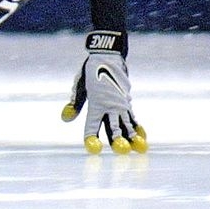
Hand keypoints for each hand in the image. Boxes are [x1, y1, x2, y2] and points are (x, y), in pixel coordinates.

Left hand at [61, 30, 147, 153]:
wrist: (108, 57)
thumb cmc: (90, 71)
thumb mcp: (79, 85)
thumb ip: (75, 104)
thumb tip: (65, 119)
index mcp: (95, 102)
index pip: (92, 123)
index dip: (90, 136)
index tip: (91, 147)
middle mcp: (109, 105)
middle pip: (114, 125)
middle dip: (117, 139)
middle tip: (121, 151)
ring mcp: (120, 104)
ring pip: (127, 123)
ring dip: (132, 136)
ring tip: (139, 148)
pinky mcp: (127, 102)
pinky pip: (133, 118)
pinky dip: (138, 128)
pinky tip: (143, 138)